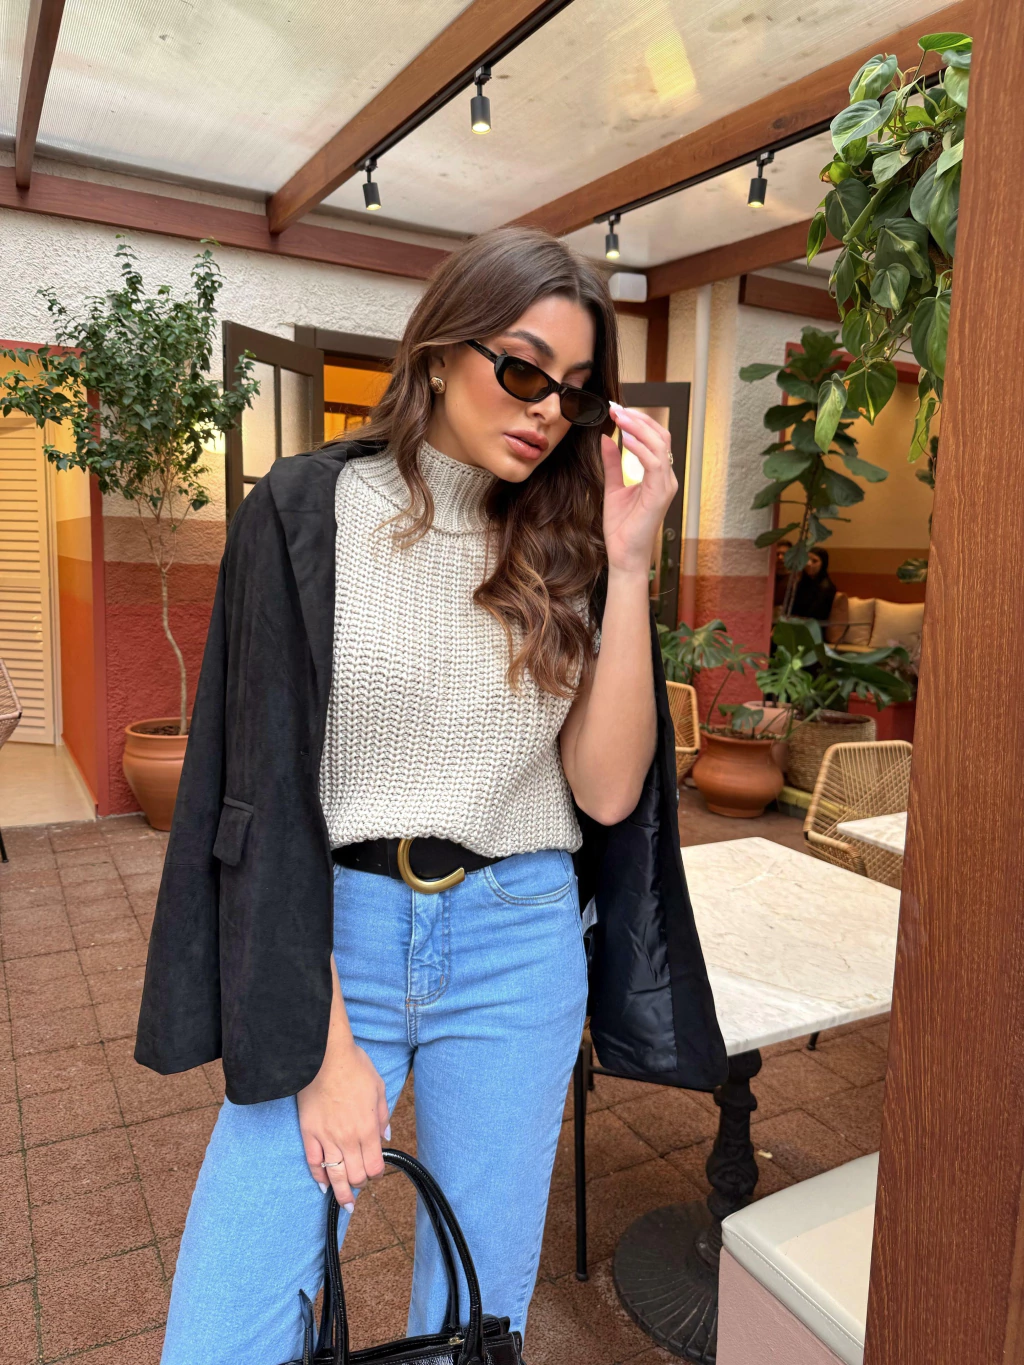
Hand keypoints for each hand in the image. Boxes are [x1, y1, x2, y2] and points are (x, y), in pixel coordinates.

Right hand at [297, 1038, 389, 1208]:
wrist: (324, 1054)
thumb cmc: (354, 1066)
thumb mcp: (378, 1087)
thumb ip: (383, 1116)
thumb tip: (385, 1138)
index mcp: (367, 1128)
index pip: (374, 1166)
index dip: (377, 1174)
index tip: (376, 1172)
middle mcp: (348, 1138)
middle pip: (355, 1175)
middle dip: (360, 1184)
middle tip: (361, 1185)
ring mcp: (326, 1137)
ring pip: (335, 1175)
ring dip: (341, 1193)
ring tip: (345, 1204)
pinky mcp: (308, 1133)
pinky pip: (313, 1162)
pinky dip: (318, 1176)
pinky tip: (323, 1184)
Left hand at [600, 403, 677, 576]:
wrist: (624, 556)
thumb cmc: (622, 528)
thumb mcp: (613, 488)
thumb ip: (612, 463)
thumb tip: (607, 438)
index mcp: (658, 476)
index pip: (655, 439)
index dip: (638, 421)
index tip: (616, 410)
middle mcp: (666, 478)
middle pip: (661, 436)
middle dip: (639, 419)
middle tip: (616, 408)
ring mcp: (666, 486)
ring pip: (660, 445)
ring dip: (639, 428)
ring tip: (620, 417)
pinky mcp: (660, 495)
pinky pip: (655, 464)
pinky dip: (641, 448)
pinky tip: (625, 438)